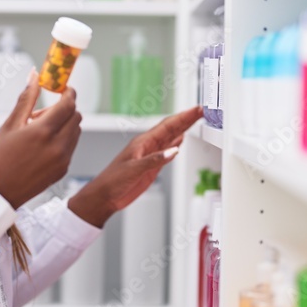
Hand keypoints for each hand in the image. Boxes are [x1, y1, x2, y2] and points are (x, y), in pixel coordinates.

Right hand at [0, 71, 81, 208]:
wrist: (0, 191)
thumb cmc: (1, 156)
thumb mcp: (10, 124)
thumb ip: (26, 98)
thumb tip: (34, 75)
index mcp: (42, 132)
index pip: (68, 104)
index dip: (68, 93)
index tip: (62, 89)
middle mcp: (57, 146)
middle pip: (76, 116)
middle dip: (65, 108)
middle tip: (42, 113)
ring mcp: (63, 159)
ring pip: (76, 131)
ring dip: (64, 124)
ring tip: (40, 131)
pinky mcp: (64, 169)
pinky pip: (71, 146)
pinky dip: (63, 139)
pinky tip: (42, 145)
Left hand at [68, 106, 203, 226]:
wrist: (105, 196)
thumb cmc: (113, 180)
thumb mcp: (134, 169)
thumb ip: (154, 160)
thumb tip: (174, 150)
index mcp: (143, 142)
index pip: (167, 126)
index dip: (183, 117)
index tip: (196, 110)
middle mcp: (148, 146)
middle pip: (171, 128)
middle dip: (186, 119)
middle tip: (201, 110)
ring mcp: (150, 155)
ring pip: (170, 137)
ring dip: (183, 128)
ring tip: (195, 120)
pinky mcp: (152, 165)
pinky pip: (167, 150)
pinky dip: (176, 143)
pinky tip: (181, 139)